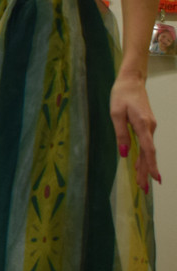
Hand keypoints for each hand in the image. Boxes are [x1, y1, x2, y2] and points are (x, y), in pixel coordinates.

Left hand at [111, 71, 160, 191]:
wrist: (132, 81)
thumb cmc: (121, 95)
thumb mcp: (115, 114)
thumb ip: (120, 134)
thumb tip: (123, 154)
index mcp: (142, 124)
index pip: (148, 149)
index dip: (151, 165)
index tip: (155, 178)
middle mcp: (149, 127)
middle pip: (148, 154)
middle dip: (146, 172)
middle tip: (144, 190)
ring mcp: (150, 126)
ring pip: (148, 150)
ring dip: (145, 167)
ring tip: (143, 184)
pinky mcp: (147, 125)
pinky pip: (146, 145)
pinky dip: (144, 157)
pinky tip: (141, 167)